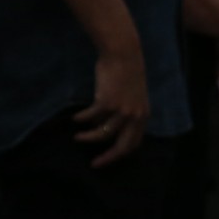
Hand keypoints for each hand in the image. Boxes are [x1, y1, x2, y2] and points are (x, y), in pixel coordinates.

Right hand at [74, 45, 148, 166]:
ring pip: (102, 134)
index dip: (121, 154)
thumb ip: (126, 112)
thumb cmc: (126, 72)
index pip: (134, 143)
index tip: (108, 158)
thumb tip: (106, 126)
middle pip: (121, 146)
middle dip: (107, 158)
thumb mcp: (133, 96)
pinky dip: (82, 119)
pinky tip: (76, 118)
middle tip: (95, 164)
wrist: (123, 54)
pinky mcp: (107, 102)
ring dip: (88, 138)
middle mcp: (134, 117)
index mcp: (142, 116)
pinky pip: (91, 117)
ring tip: (77, 137)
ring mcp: (121, 111)